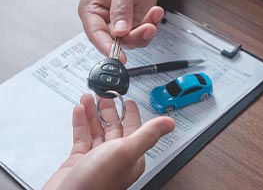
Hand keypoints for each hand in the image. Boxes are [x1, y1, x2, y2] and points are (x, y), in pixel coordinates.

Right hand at [43, 94, 174, 189]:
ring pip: (97, 130)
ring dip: (93, 113)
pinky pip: (82, 137)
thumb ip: (148, 134)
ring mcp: (97, 159)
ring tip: (88, 98)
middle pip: (114, 127)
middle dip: (109, 109)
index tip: (128, 101)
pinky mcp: (80, 161)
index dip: (131, 113)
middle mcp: (116, 157)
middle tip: (104, 95)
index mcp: (131, 155)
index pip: (135, 128)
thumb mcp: (126, 152)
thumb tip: (169, 123)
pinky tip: (79, 111)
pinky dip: (81, 123)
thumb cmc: (96, 184)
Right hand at [78, 0, 163, 62]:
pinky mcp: (136, 23)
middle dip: (136, 36)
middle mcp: (106, 20)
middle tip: (148, 27)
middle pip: (118, 42)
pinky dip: (153, 24)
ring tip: (154, 14)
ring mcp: (122, 23)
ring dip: (147, 30)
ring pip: (134, 40)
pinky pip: (145, 33)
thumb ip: (120, 9)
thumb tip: (120, 31)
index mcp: (92, 11)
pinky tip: (155, 12)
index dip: (107, 48)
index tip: (119, 57)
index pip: (96, 35)